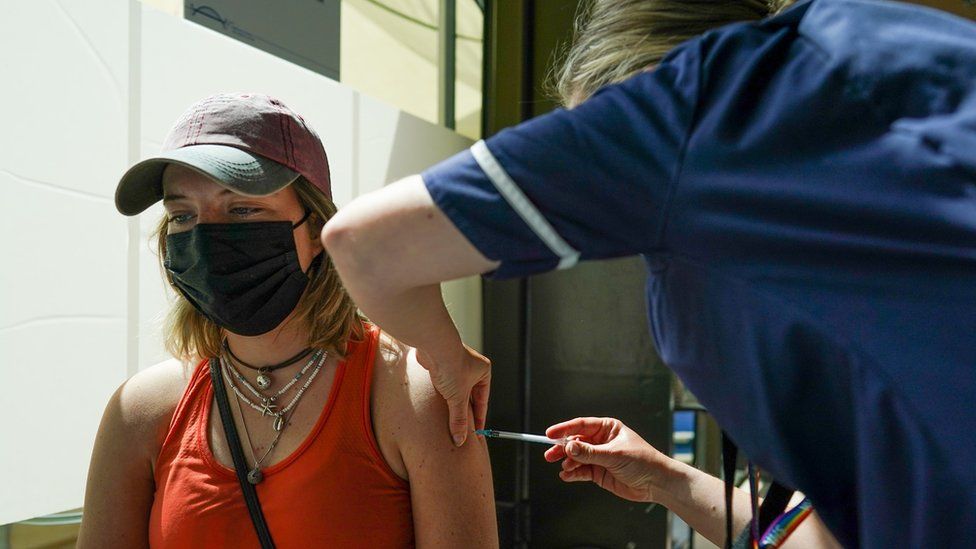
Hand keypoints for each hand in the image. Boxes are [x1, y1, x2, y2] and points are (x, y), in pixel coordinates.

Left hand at [417, 345, 490, 446]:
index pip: (482, 401)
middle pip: (469, 397)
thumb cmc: (451, 365)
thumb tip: (460, 439)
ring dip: (452, 404)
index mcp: (483, 372)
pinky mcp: (441, 366)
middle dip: (465, 413)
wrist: (433, 345)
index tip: (477, 434)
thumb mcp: (457, 398)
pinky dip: (442, 396)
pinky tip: (438, 406)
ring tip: (449, 420)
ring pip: (456, 391)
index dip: (479, 419)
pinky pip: (444, 386)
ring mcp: (456, 366)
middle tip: (463, 430)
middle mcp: (471, 367)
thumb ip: (459, 420)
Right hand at [544, 417, 674, 502]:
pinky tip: (567, 476)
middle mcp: (601, 441)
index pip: (581, 425)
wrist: (657, 483)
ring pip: (577, 457)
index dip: (564, 429)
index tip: (549, 434)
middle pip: (576, 442)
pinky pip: (582, 471)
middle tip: (549, 455)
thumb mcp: (614, 455)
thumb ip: (589, 452)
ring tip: (565, 468)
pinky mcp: (599, 473)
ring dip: (568, 462)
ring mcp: (599, 457)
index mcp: (607, 428)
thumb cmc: (642, 461)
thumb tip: (568, 446)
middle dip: (562, 448)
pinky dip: (573, 473)